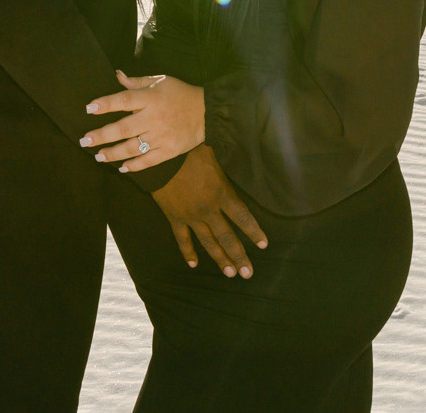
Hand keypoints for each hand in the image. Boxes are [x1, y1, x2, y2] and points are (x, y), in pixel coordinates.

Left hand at [82, 71, 202, 171]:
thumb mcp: (160, 81)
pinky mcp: (169, 151)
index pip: (124, 100)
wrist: (207, 112)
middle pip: (123, 128)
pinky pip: (148, 161)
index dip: (105, 104)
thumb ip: (137, 81)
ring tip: (98, 156)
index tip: (88, 109)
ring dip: (112, 153)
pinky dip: (134, 166)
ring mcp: (161, 136)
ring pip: (132, 147)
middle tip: (84, 141)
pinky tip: (121, 167)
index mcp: (151, 98)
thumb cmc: (180, 94)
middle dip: (101, 136)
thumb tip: (116, 76)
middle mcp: (154, 118)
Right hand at [151, 145, 267, 278]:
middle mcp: (209, 209)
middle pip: (227, 237)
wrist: (162, 156)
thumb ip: (223, 180)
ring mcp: (191, 216)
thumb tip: (229, 186)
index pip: (242, 217)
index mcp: (222, 194)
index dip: (254, 231)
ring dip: (220, 258)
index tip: (263, 245)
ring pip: (208, 242)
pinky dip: (188, 252)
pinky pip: (182, 239)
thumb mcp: (215, 162)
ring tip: (230, 273)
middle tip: (248, 273)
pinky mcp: (175, 217)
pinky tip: (194, 264)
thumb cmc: (191, 152)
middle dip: (239, 256)